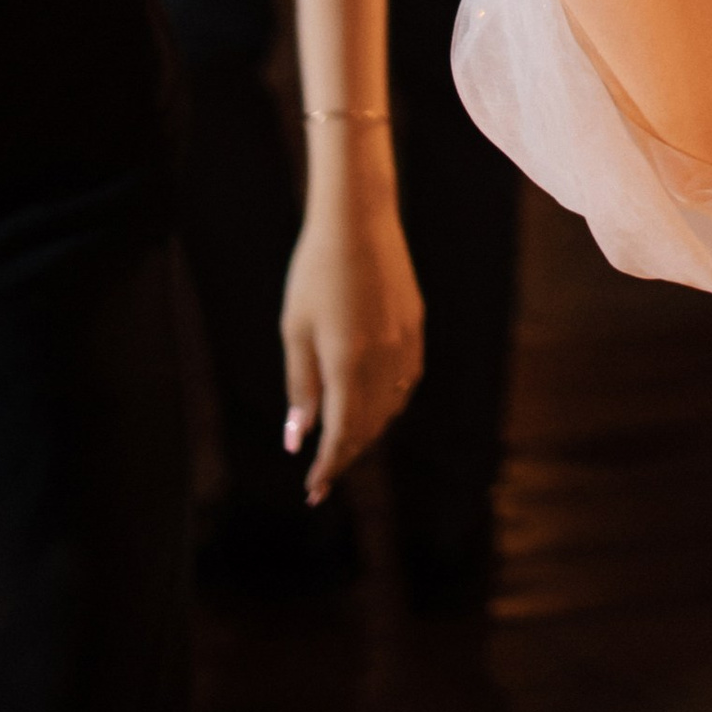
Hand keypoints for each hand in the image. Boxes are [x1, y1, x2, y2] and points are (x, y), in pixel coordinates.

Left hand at [282, 169, 425, 502]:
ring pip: (392, 407)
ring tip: (344, 442)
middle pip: (369, 427)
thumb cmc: (314, 272)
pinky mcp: (416, 326)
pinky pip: (407, 381)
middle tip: (322, 476)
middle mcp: (383, 360)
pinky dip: (390, 402)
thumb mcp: (295, 330)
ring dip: (368, 432)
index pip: (342, 435)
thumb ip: (301, 388)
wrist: (358, 220)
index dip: (327, 468)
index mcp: (348, 364)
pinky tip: (373, 402)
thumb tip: (298, 439)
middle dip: (346, 456)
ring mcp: (405, 343)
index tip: (313, 491)